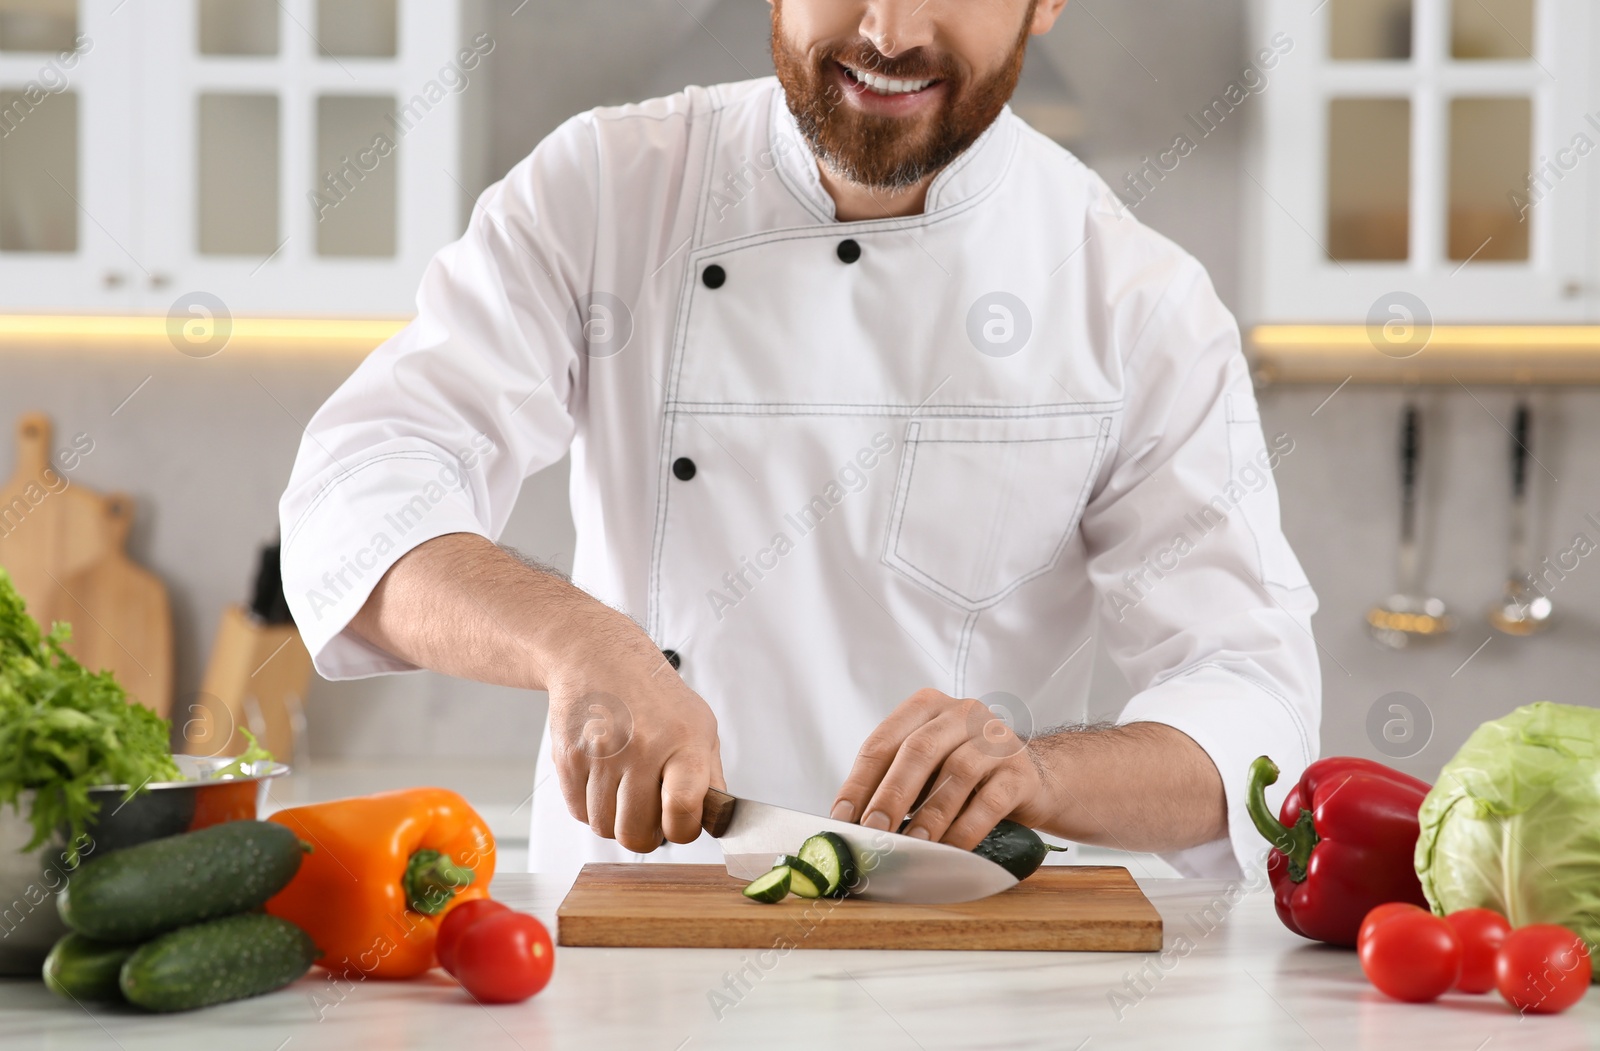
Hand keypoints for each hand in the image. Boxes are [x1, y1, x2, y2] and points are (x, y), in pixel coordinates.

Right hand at [546, 615, 723, 852]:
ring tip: (625, 793)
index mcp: (684, 742)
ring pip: (604, 828)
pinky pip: (578, 812)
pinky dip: (590, 808)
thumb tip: (715, 820)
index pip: (683, 811)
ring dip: (615, 821)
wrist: (599, 660)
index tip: (679, 823)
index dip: (682, 830)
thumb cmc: (652, 695)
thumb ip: (710, 776)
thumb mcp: (700, 725)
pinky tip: (603, 782)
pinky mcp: (569, 759)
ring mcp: (602, 755)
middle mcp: (643, 748)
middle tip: (648, 816)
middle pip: (636, 833)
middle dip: (645, 834)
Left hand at [830, 689, 1053, 849]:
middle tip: (874, 830)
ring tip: (912, 844)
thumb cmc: (967, 776)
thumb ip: (893, 782)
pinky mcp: (1020, 771)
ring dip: (929, 815)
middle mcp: (962, 714)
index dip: (860, 780)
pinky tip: (950, 848)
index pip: (884, 741)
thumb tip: (852, 821)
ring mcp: (994, 740)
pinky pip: (989, 801)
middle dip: (891, 794)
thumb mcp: (927, 769)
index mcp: (927, 707)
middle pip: (919, 750)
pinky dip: (965, 829)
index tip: (843, 815)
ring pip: (956, 773)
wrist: (1035, 780)